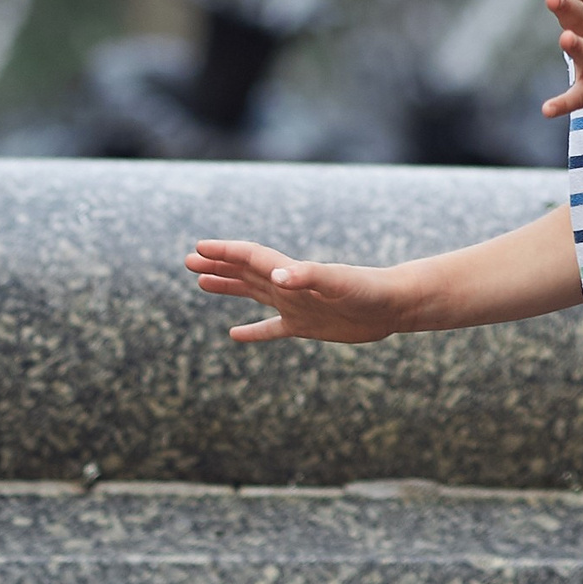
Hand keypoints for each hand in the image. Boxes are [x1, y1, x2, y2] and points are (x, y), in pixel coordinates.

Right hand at [187, 240, 410, 342]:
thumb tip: (277, 277)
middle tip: (189, 261)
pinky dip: (253, 331)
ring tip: (202, 282)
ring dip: (228, 287)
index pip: (251, 258)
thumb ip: (308, 277)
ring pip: (253, 293)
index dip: (224, 252)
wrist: (393, 306)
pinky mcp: (306, 325)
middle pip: (245, 272)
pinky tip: (234, 335)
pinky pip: (272, 329)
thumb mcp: (339, 283)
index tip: (198, 248)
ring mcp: (296, 305)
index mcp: (292, 273)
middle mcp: (289, 286)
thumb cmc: (368, 290)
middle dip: (218, 265)